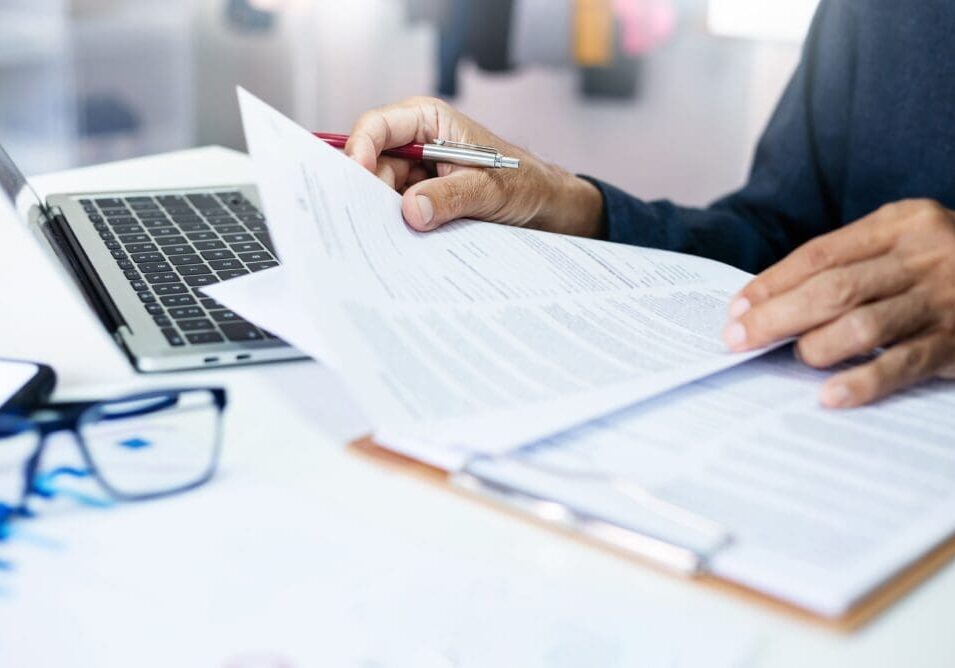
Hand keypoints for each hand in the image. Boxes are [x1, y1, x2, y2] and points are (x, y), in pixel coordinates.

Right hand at [345, 96, 603, 236]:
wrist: (547, 209)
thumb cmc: (525, 184)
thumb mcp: (489, 189)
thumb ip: (450, 197)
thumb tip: (411, 211)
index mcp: (428, 121)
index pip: (377, 127)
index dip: (360, 151)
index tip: (359, 180)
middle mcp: (416, 145)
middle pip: (373, 165)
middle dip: (371, 193)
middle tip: (369, 223)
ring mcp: (416, 175)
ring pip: (382, 194)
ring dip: (385, 216)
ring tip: (387, 239)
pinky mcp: (422, 202)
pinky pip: (399, 213)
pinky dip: (398, 228)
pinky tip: (401, 244)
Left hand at [723, 199, 954, 407]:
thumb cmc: (949, 267)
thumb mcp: (908, 244)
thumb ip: (854, 263)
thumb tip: (772, 302)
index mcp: (901, 223)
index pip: (820, 253)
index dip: (772, 282)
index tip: (736, 308)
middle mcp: (925, 253)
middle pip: (833, 286)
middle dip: (777, 315)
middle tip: (738, 338)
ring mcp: (946, 297)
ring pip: (864, 322)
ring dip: (816, 345)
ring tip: (792, 359)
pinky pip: (904, 363)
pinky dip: (863, 381)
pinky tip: (831, 396)